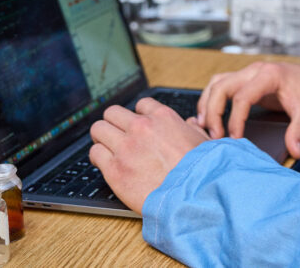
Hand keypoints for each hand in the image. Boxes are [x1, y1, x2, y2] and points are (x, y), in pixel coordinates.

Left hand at [89, 97, 208, 212]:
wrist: (191, 195)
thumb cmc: (201, 170)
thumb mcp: (204, 141)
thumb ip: (192, 129)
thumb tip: (190, 124)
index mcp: (163, 118)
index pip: (141, 104)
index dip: (139, 116)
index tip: (138, 126)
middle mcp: (141, 128)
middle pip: (112, 112)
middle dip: (114, 123)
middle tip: (116, 135)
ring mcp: (125, 147)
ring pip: (98, 129)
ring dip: (102, 138)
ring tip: (107, 148)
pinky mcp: (114, 169)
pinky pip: (95, 153)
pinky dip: (98, 157)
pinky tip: (104, 163)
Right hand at [196, 61, 299, 159]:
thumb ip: (299, 132)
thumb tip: (294, 152)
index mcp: (269, 75)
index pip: (243, 96)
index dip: (236, 120)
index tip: (235, 139)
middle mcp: (255, 71)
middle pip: (222, 86)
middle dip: (213, 111)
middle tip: (214, 135)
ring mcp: (248, 73)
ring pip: (217, 83)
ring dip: (208, 103)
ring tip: (204, 126)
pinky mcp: (245, 79)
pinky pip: (221, 84)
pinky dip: (211, 99)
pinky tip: (209, 116)